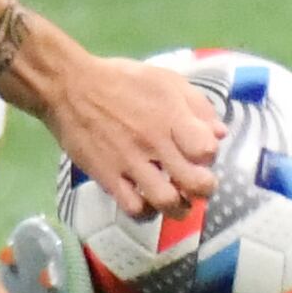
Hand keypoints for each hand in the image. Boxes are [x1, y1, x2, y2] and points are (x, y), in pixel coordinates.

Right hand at [43, 51, 223, 223]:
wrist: (70, 87)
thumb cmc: (121, 80)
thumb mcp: (165, 80)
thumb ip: (197, 106)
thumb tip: (221, 134)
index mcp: (171, 116)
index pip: (207, 149)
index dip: (210, 155)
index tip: (202, 154)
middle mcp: (154, 142)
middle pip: (194, 182)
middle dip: (205, 190)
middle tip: (200, 186)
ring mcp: (130, 162)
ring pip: (166, 201)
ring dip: (179, 208)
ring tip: (179, 202)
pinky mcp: (108, 176)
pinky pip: (133, 208)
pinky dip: (147, 212)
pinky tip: (148, 203)